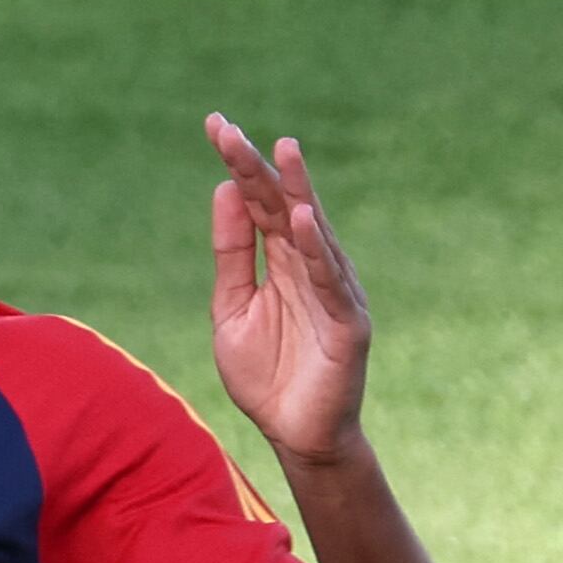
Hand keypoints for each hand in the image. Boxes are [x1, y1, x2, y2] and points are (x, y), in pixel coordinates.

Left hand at [206, 114, 371, 464]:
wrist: (296, 438)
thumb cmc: (268, 376)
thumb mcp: (233, 308)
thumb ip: (232, 254)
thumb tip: (223, 190)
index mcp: (281, 260)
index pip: (257, 202)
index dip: (238, 165)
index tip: (214, 124)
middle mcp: (309, 266)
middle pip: (281, 205)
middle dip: (257, 167)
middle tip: (228, 130)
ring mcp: (333, 291)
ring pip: (312, 233)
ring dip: (297, 191)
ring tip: (281, 151)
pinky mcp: (348, 324)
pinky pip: (330, 282)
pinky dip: (316, 251)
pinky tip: (301, 220)